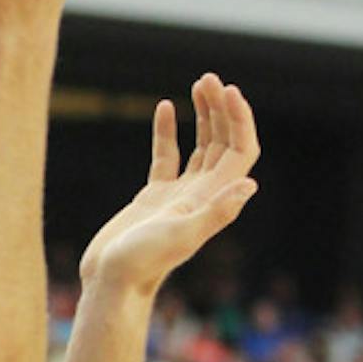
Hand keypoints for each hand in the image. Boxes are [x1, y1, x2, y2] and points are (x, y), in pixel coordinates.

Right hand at [80, 74, 260, 295]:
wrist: (112, 283)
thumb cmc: (142, 264)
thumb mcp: (180, 235)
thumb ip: (215, 212)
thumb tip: (250, 185)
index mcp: (212, 199)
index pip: (239, 152)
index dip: (239, 121)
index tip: (227, 91)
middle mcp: (202, 195)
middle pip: (223, 144)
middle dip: (221, 110)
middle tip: (210, 79)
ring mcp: (179, 195)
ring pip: (200, 147)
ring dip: (203, 115)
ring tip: (198, 84)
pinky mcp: (154, 197)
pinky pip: (168, 156)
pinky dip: (168, 131)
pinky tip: (165, 108)